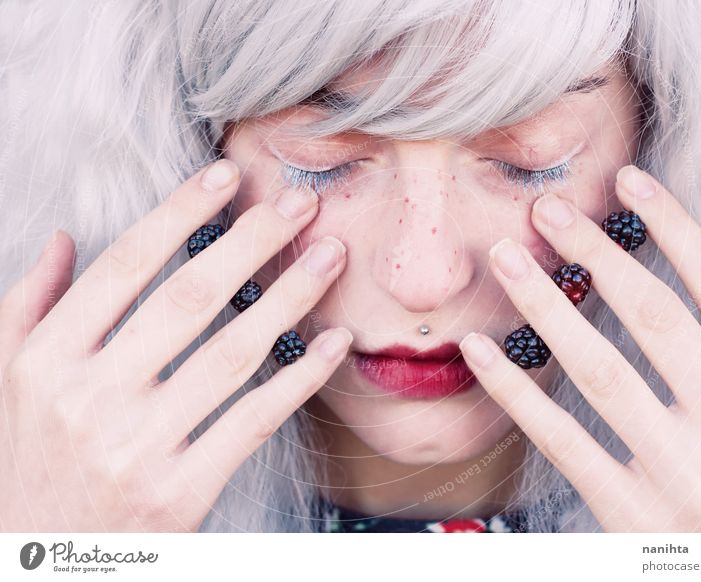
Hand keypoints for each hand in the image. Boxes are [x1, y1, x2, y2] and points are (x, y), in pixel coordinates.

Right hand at [0, 160, 350, 531]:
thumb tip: (61, 238)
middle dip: (253, 241)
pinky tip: (334, 342)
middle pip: (190, 297)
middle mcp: (90, 396)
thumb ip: (29, 304)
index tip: (227, 174)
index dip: (181, 211)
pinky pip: (254, 420)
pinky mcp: (181, 491)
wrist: (39, 561)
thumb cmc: (29, 458)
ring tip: (330, 257)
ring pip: (232, 353)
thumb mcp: (6, 377)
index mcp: (48, 357)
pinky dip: (300, 378)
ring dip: (290, 297)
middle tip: (301, 204)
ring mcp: (138, 446)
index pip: (125, 263)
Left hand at [459, 165, 700, 531]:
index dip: (674, 224)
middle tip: (547, 210)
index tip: (630, 181)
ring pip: (601, 368)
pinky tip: (480, 351)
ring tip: (506, 259)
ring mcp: (682, 472)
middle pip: (654, 315)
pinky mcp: (631, 515)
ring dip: (546, 305)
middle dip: (596, 252)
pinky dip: (516, 391)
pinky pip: (562, 440)